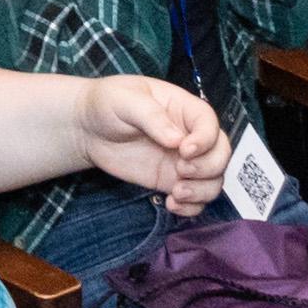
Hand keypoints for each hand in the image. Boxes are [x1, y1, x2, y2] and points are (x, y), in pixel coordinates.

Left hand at [75, 75, 228, 208]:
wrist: (87, 128)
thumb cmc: (107, 103)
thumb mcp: (125, 100)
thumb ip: (151, 116)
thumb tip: (176, 139)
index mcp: (182, 108)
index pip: (209, 124)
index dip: (205, 140)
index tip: (184, 151)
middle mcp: (189, 135)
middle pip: (221, 154)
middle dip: (207, 168)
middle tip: (180, 171)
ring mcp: (182, 160)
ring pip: (213, 179)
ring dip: (202, 191)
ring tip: (176, 193)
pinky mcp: (170, 180)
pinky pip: (195, 199)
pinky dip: (192, 207)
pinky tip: (172, 204)